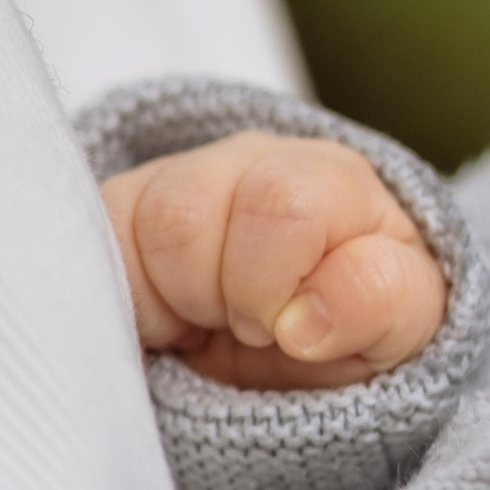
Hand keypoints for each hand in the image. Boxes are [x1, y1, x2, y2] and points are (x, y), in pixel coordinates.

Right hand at [99, 131, 448, 389]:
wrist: (316, 329)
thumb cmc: (367, 312)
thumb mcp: (405, 319)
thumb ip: (379, 304)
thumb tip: (304, 322)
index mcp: (329, 176)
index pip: (278, 203)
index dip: (267, 284)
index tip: (284, 330)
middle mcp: (251, 159)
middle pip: (185, 212)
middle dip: (208, 295)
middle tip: (242, 329)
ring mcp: (180, 178)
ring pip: (127, 226)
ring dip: (159, 303)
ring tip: (203, 324)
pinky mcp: (122, 211)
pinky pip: (84, 245)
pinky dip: (114, 304)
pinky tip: (160, 324)